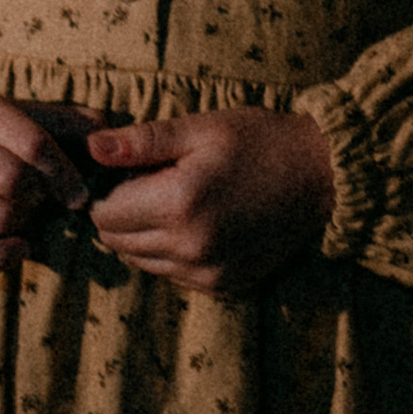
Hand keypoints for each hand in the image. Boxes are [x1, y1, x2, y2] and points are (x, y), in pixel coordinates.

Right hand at [0, 90, 90, 268]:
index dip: (63, 174)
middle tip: (41, 201)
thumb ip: (58, 121)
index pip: (32, 142)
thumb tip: (103, 130)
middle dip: (39, 198)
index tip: (77, 194)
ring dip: (20, 224)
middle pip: (14, 181)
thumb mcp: (9, 115)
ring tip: (21, 216)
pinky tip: (16, 248)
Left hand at [84, 109, 334, 297]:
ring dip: (143, 234)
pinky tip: (195, 220)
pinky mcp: (225, 285)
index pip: (104, 214)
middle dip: (119, 213)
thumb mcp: (199, 128)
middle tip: (146, 181)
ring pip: (141, 262)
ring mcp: (209, 272)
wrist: (321, 175)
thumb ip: (141, 142)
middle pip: (117, 242)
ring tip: (172, 199)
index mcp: (179, 204)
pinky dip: (171, 251)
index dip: (104, 189)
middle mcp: (191, 248)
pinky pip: (173, 274)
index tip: (124, 169)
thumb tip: (91, 148)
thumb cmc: (259, 141)